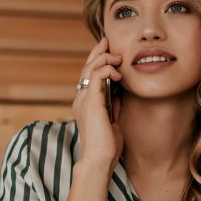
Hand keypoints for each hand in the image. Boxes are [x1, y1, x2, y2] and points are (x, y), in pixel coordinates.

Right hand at [72, 37, 123, 171]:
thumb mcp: (113, 119)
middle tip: (108, 40)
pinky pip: (95, 77)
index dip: (98, 60)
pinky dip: (106, 70)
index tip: (109, 50)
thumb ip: (113, 104)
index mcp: (85, 102)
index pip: (89, 75)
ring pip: (89, 68)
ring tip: (117, 57)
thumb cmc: (107, 145)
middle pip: (86, 67)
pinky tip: (117, 73)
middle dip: (98, 52)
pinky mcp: (90, 102)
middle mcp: (81, 98)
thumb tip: (119, 90)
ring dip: (104, 59)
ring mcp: (83, 99)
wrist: (100, 160)